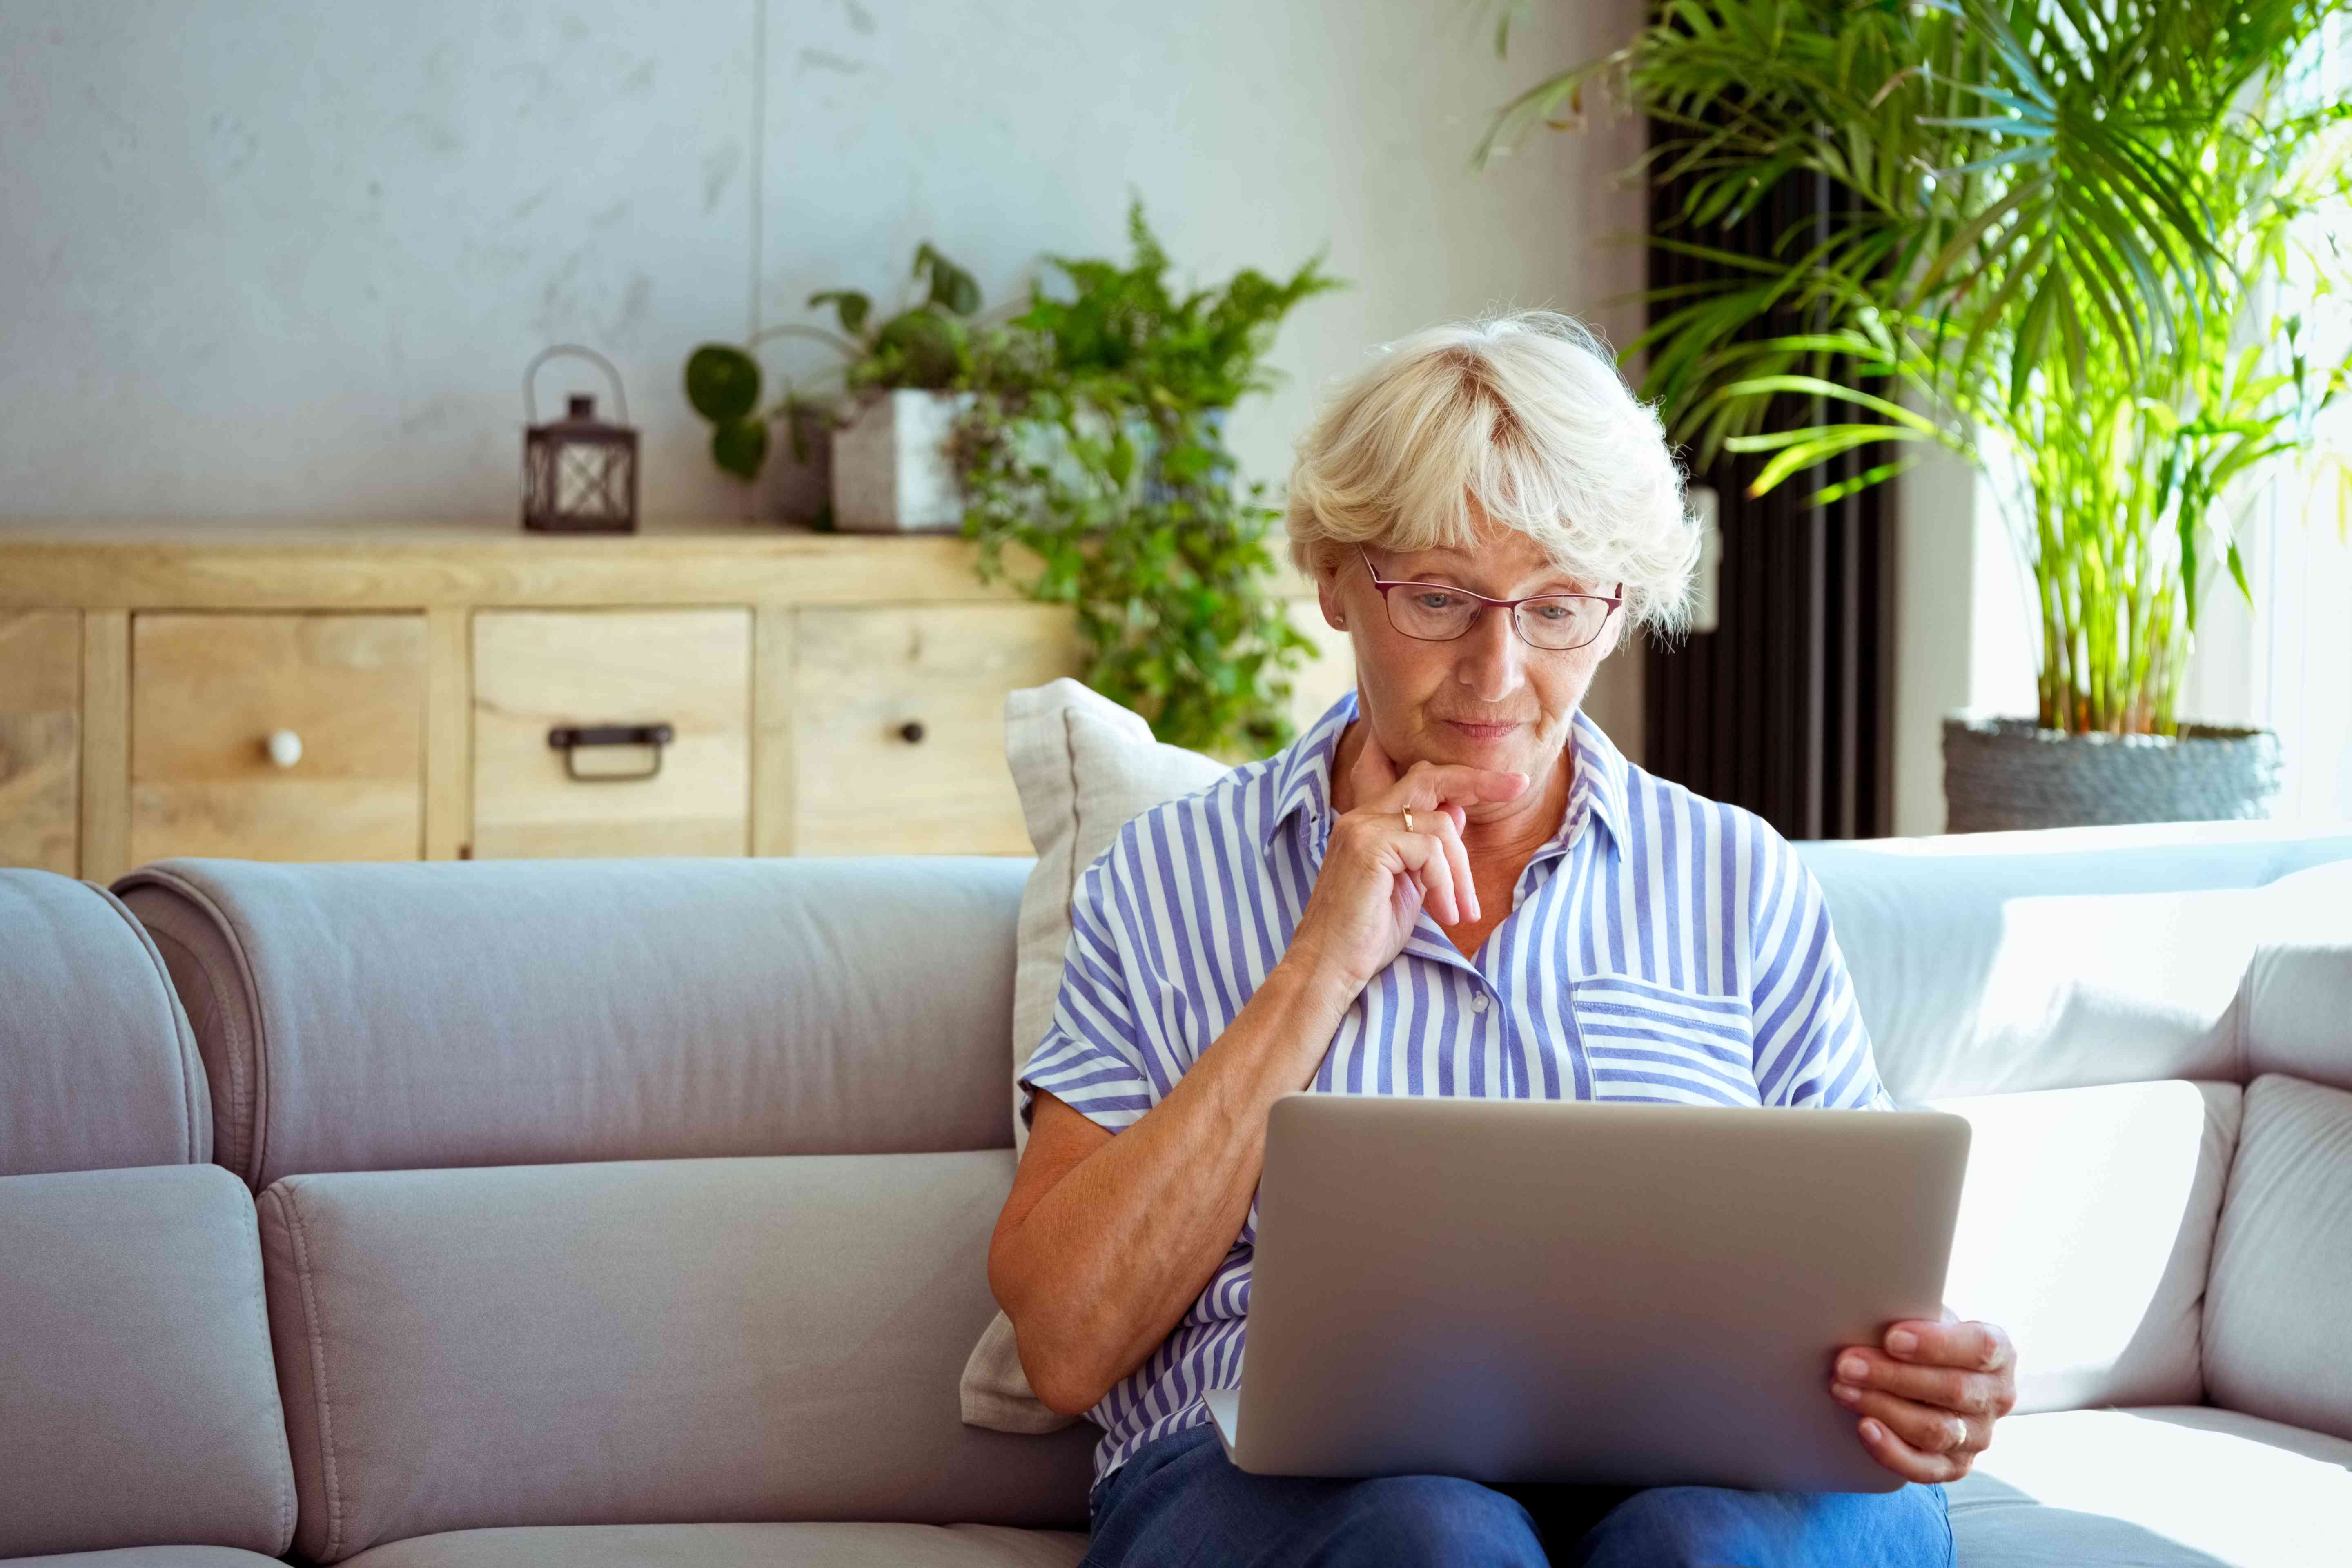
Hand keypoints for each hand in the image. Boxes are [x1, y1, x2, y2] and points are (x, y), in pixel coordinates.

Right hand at [1281, 726, 1527, 994]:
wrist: (1327, 969)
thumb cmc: (1365, 937)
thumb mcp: (1410, 887)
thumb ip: (1428, 850)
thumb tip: (1457, 813)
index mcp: (1369, 824)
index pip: (1419, 782)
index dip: (1464, 779)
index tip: (1511, 785)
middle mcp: (1362, 818)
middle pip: (1430, 779)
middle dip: (1479, 781)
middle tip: (1519, 788)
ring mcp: (1362, 829)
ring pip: (1439, 826)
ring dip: (1461, 873)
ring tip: (1460, 912)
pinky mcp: (1368, 847)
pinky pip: (1430, 850)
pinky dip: (1445, 883)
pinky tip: (1443, 914)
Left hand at [1829, 1310, 2015, 1484]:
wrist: (1933, 1376)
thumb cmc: (1925, 1340)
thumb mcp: (1928, 1319)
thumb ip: (1913, 1315)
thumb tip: (1867, 1316)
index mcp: (1998, 1354)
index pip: (1979, 1347)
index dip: (1936, 1344)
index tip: (1891, 1338)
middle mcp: (1995, 1398)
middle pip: (1952, 1390)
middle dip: (1893, 1376)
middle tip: (1847, 1363)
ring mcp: (1978, 1436)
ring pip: (1935, 1429)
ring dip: (1883, 1408)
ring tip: (1843, 1389)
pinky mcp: (1955, 1466)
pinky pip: (1925, 1468)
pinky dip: (1892, 1451)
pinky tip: (1865, 1429)